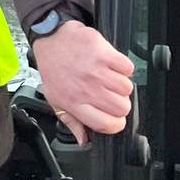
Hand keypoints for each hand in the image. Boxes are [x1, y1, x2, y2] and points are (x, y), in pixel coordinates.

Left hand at [32, 20, 134, 143]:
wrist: (51, 39)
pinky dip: (123, 67)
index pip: (107, 124)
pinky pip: (128, 68)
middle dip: (120, 104)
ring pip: (127, 88)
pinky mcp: (104, 53)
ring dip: (121, 84)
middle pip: (122, 108)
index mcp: (74, 103)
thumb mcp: (55, 99)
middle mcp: (86, 88)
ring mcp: (96, 71)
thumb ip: (72, 122)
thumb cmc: (53, 69)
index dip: (115, 124)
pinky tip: (110, 65)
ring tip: (107, 78)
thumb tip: (84, 140)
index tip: (114, 119)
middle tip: (109, 95)